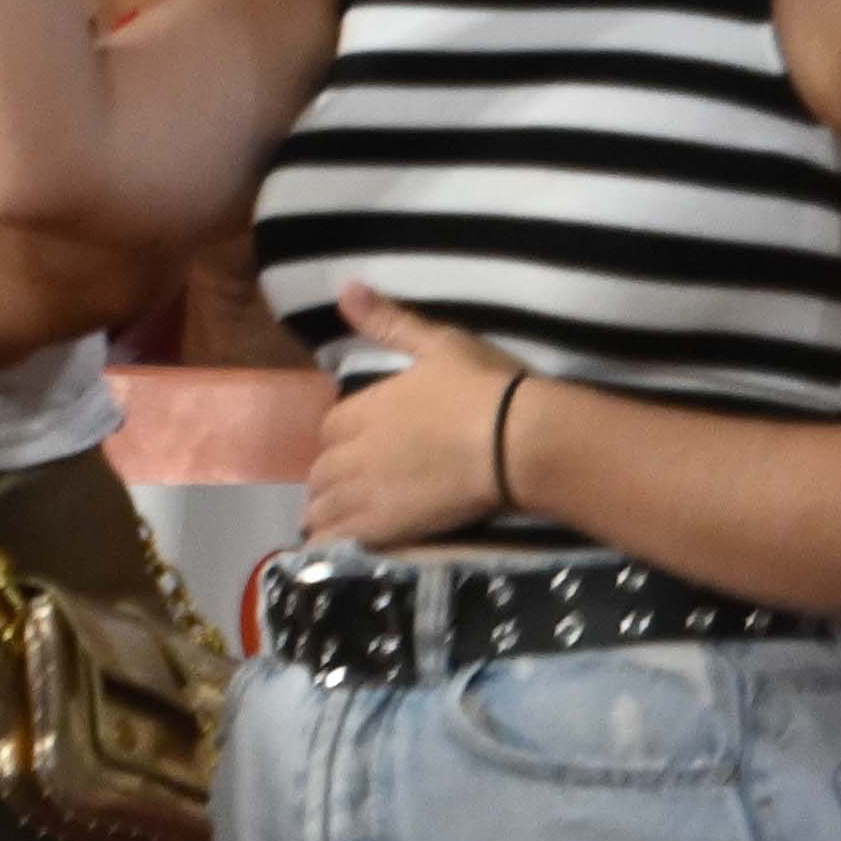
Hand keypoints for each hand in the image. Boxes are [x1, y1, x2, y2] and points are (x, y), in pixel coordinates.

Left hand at [301, 289, 532, 554]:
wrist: (518, 441)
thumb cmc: (483, 389)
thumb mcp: (437, 344)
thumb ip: (389, 323)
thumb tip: (346, 288)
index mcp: (361, 408)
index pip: (329, 428)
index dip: (341, 439)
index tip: (356, 448)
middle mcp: (352, 450)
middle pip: (322, 470)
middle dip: (331, 478)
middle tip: (349, 490)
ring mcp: (365, 491)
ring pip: (323, 505)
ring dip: (327, 510)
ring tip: (340, 521)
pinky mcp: (385, 527)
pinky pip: (338, 540)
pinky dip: (331, 543)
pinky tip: (335, 551)